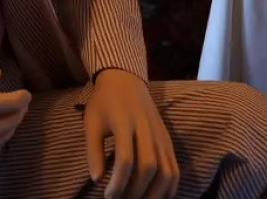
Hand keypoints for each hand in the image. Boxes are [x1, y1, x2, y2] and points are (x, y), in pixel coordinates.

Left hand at [83, 69, 178, 198]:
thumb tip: (97, 180)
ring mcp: (161, 135)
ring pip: (166, 170)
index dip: (118, 181)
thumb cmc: (104, 103)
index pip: (126, 159)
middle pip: (149, 166)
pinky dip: (169, 187)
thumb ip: (93, 151)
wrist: (125, 80)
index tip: (107, 195)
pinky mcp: (168, 140)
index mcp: (124, 122)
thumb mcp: (91, 122)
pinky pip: (175, 168)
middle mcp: (147, 129)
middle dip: (136, 190)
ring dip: (154, 193)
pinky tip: (158, 196)